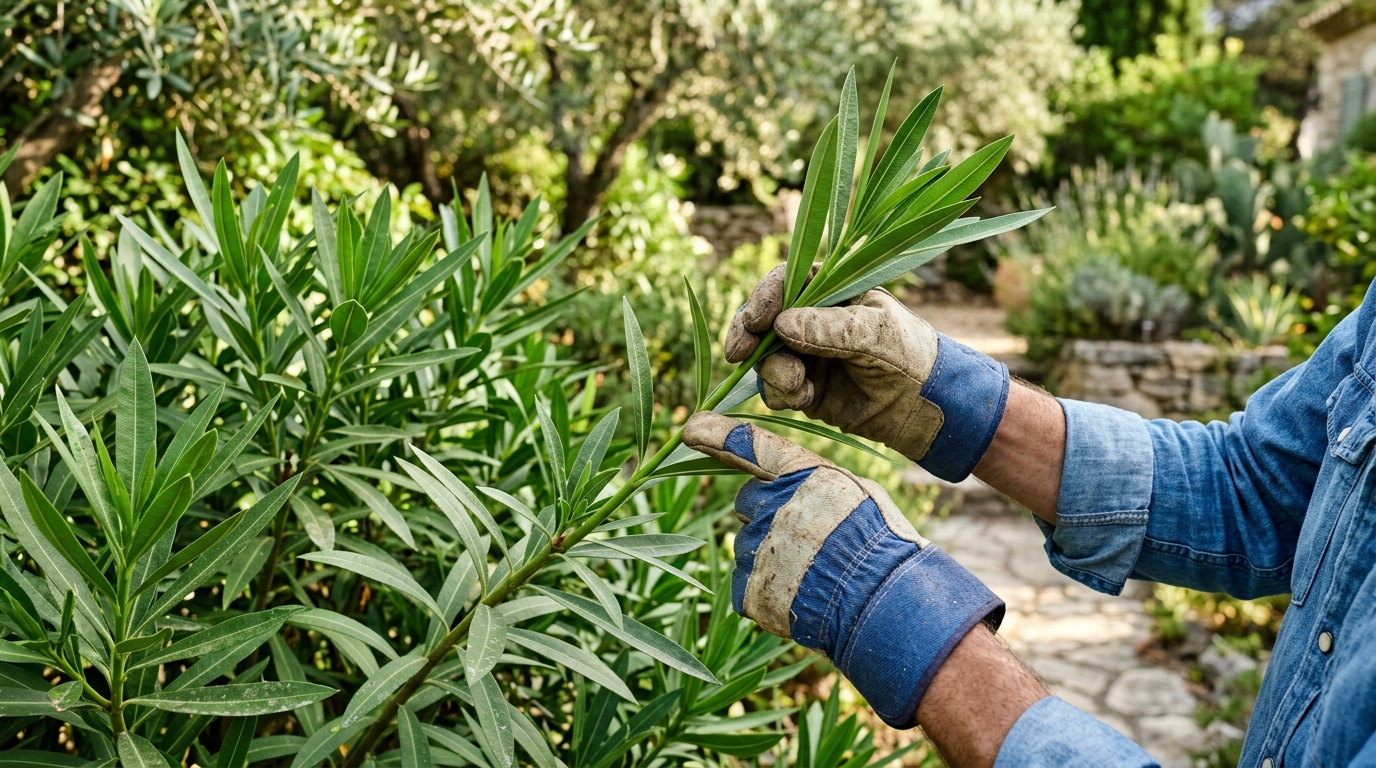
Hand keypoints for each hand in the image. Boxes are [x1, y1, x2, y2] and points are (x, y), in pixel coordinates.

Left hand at [684, 411, 1003, 727]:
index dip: (720, 435)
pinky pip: (744, 583)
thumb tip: (777, 481)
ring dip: (768, 555)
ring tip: (812, 573)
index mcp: (806, 476)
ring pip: (745, 544)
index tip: (691, 428)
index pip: (754, 447)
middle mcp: (777, 506)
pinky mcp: (752, 590)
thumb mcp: (860, 494)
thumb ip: (812, 482)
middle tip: (807, 539)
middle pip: (748, 501)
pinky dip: (764, 591)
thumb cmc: (882, 545)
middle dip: (767, 514)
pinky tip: (799, 595)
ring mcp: (762, 549)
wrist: (889, 606)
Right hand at [724, 265, 1008, 480]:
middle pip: (761, 320)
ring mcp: (801, 354)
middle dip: (748, 336)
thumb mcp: (876, 333)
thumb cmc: (908, 353)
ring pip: (763, 358)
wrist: (922, 405)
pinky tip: (805, 398)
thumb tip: (782, 326)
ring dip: (772, 372)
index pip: (785, 282)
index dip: (764, 298)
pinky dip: (782, 394)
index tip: (757, 320)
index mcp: (829, 291)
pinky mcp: (801, 387)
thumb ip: (832, 329)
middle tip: (740, 353)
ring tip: (799, 385)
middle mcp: (808, 320)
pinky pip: (773, 388)